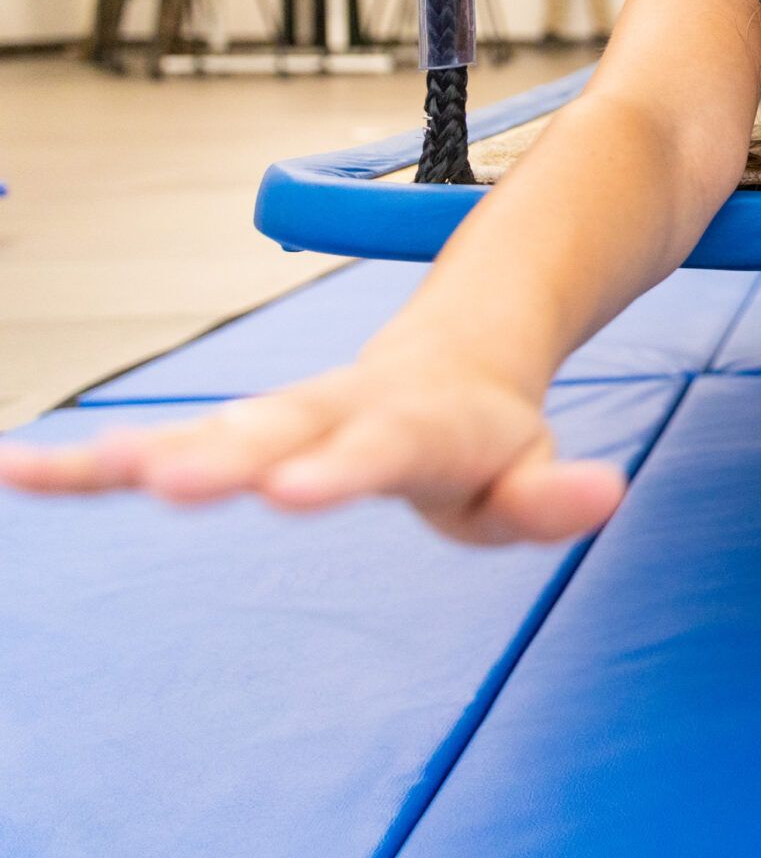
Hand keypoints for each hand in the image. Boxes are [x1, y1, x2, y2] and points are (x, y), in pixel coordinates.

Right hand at [0, 350, 624, 544]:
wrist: (454, 362)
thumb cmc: (489, 436)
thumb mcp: (535, 472)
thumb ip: (557, 495)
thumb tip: (605, 495)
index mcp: (414, 426)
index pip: (379, 450)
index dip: (339, 469)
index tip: (294, 490)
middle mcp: (333, 413)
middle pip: (275, 432)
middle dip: (225, 457)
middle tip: (172, 482)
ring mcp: (277, 421)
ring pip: (201, 433)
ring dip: (134, 456)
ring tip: (56, 472)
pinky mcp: (233, 436)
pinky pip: (155, 446)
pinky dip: (89, 462)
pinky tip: (18, 469)